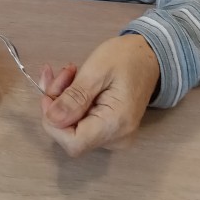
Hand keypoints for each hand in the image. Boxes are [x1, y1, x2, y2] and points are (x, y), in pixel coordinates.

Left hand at [40, 35, 159, 157]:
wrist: (149, 57)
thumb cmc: (126, 57)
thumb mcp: (97, 69)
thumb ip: (75, 96)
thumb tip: (52, 118)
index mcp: (116, 124)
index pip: (73, 143)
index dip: (54, 122)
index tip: (51, 93)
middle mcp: (116, 138)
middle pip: (70, 135)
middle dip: (57, 104)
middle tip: (63, 74)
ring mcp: (113, 136)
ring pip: (72, 127)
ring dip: (63, 100)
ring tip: (70, 73)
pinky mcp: (109, 130)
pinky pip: (80, 122)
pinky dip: (71, 102)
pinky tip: (73, 82)